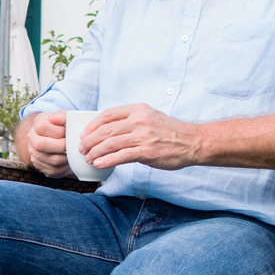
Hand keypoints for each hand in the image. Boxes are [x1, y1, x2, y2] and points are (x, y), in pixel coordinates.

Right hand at [23, 109, 70, 176]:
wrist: (51, 138)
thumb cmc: (59, 126)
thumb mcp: (60, 117)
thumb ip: (62, 115)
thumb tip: (62, 119)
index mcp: (36, 125)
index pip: (42, 127)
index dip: (58, 130)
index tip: (67, 131)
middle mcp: (32, 141)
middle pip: (41, 145)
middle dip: (61, 145)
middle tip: (71, 144)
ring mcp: (35, 155)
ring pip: (52, 160)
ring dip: (66, 157)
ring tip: (72, 152)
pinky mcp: (41, 167)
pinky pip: (55, 170)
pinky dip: (65, 166)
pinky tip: (69, 160)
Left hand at [79, 103, 204, 171]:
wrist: (192, 142)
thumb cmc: (169, 131)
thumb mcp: (150, 116)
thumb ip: (131, 120)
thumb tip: (108, 129)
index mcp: (138, 109)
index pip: (107, 114)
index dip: (91, 125)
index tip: (83, 134)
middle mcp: (139, 120)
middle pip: (105, 130)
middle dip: (89, 141)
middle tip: (82, 149)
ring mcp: (143, 136)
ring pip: (110, 144)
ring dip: (95, 152)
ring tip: (88, 158)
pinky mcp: (147, 152)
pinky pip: (121, 156)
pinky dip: (106, 161)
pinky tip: (99, 164)